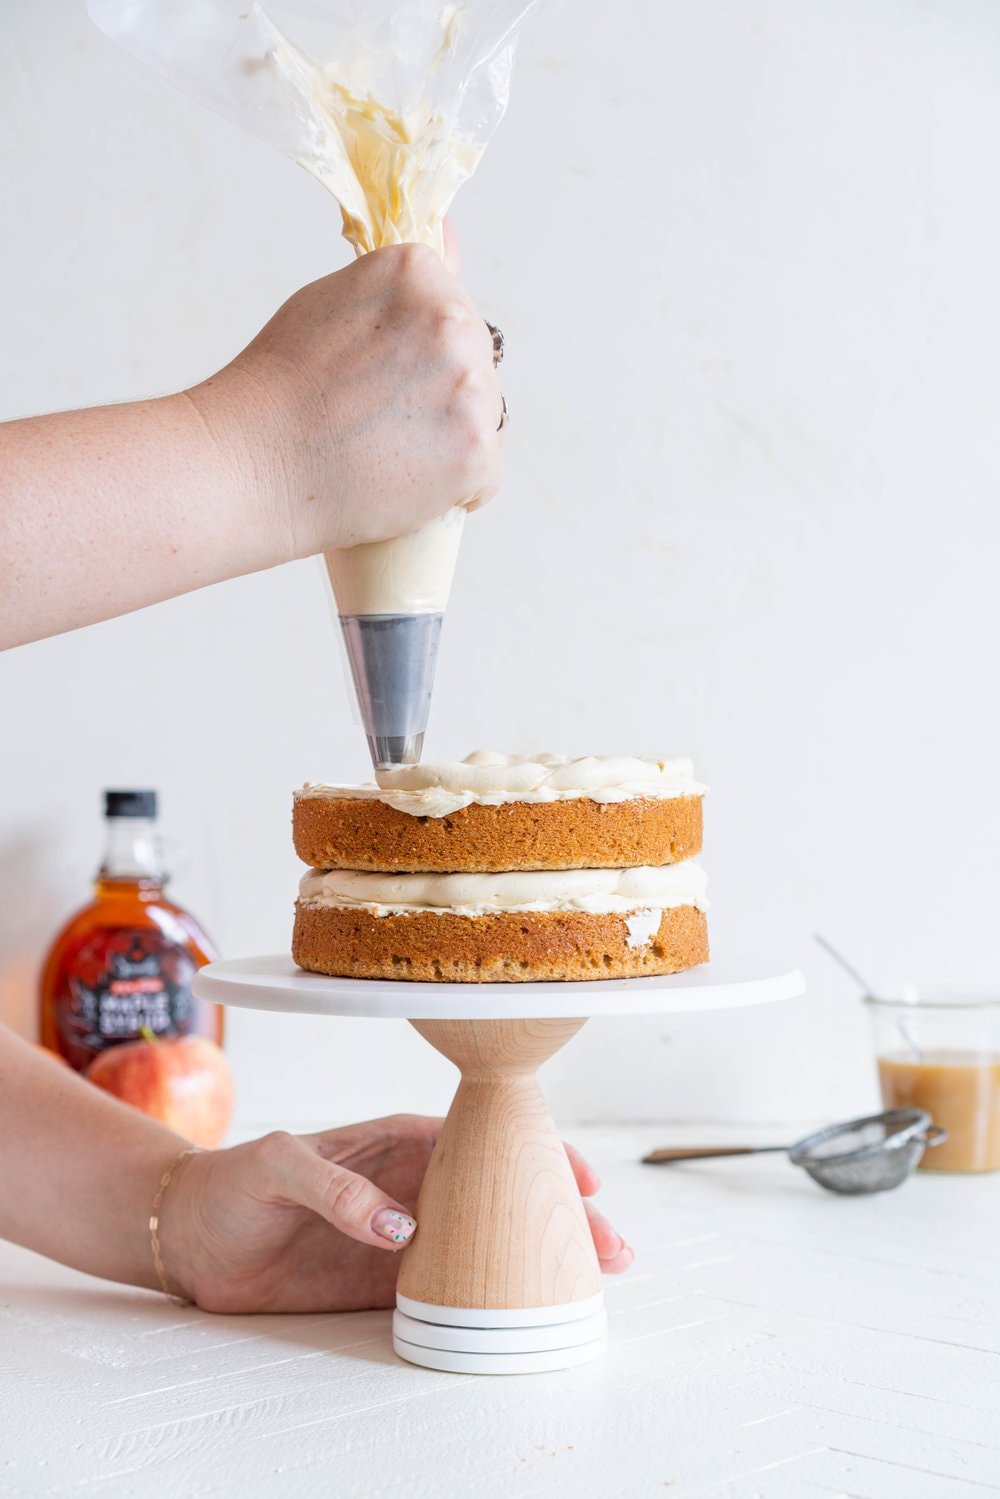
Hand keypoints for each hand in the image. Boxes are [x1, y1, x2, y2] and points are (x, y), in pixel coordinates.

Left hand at [160, 1115, 633, 1313]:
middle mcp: (413, 1187)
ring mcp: (404, 1237)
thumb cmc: (234, 1181)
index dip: (537, 1155)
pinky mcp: (385, 1284)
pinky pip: (450, 1290)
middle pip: (502, 1196)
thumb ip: (336, 1187)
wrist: (190, 1236)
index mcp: (399, 1141)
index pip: (484, 1141)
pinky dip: (492, 1298)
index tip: (580, 1178)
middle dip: (558, 1215)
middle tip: (609, 1245)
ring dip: (538, 1259)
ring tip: (592, 1280)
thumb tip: (398, 1226)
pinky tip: (527, 1310)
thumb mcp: (278, 1163)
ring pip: (488, 1245)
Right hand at [189, 243, 503, 561]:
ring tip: (388, 455)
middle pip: (477, 366)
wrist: (252, 463)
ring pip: (485, 420)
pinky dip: (455, 490)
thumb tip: (450, 235)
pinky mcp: (476, 454)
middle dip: (441, 396)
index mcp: (419, 273)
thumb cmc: (278, 385)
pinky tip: (410, 487)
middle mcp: (454, 322)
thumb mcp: (333, 301)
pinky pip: (485, 477)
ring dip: (451, 441)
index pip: (456, 315)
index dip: (420, 355)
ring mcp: (471, 389)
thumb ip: (400, 284)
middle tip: (379, 423)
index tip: (383, 378)